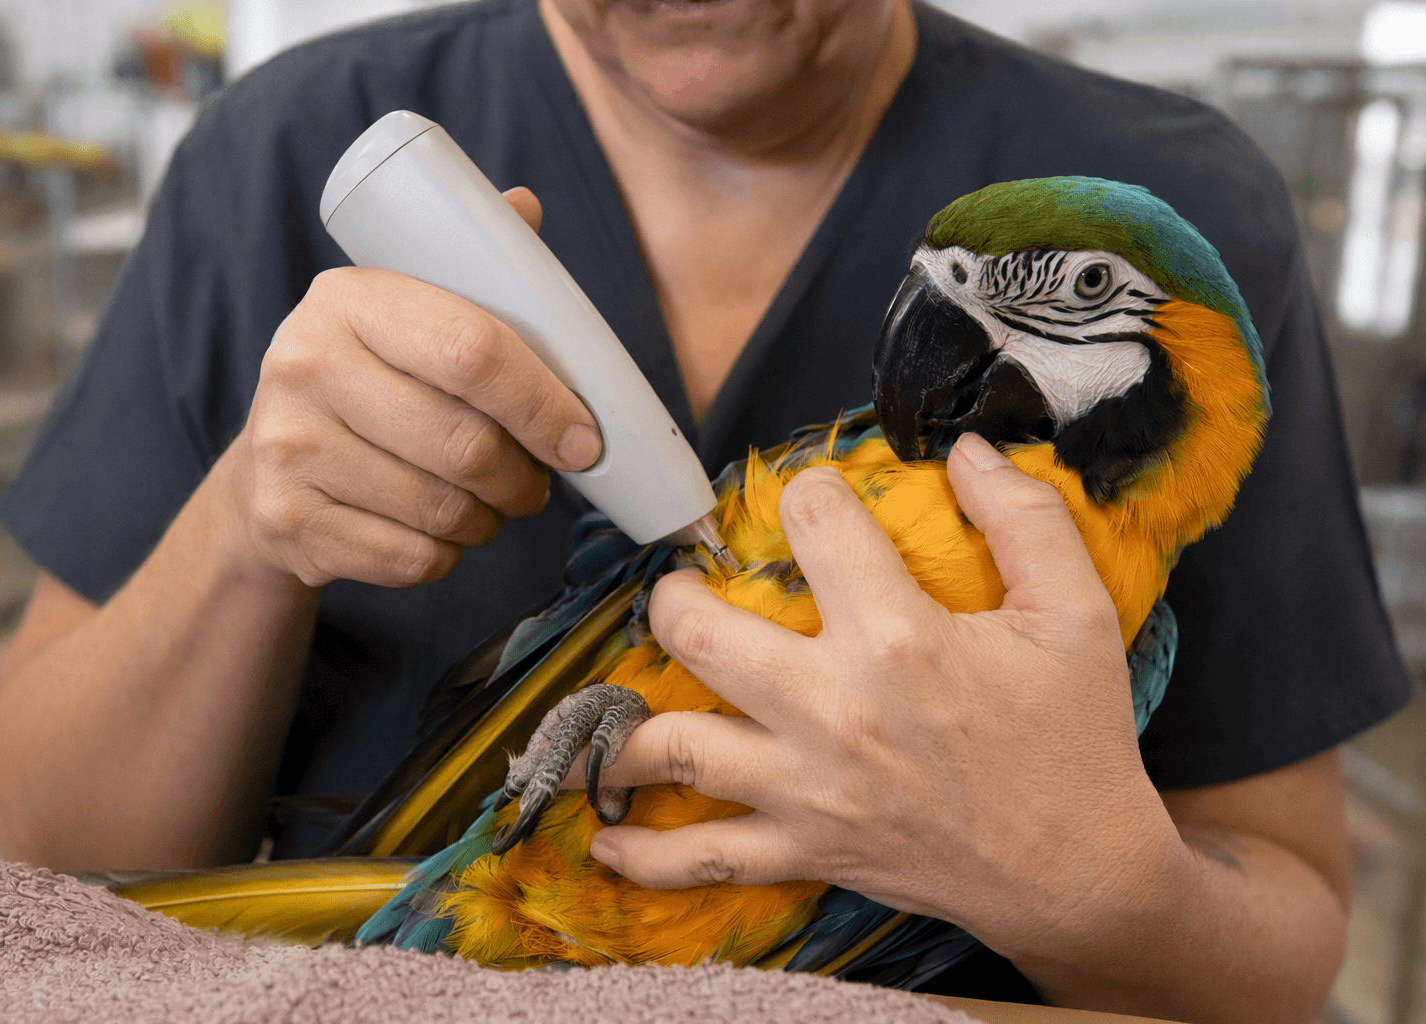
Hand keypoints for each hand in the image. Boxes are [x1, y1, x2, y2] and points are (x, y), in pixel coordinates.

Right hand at [224, 188, 601, 588]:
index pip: (472, 351)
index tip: (585, 439)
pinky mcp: (287, 523)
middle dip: (524, 476)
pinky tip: (438, 530)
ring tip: (488, 502)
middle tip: (538, 481)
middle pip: (464, 444)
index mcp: (348, 298)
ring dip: (489, 519)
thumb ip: (470, 268)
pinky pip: (411, 559)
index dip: (544, 402)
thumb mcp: (406, 313)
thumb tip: (525, 208)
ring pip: (443, 510)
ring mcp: (286, 449)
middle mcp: (303, 365)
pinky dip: (446, 555)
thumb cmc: (370, 383)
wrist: (268, 471)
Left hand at [580, 432, 1182, 958]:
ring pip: (675, 748)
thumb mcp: (1075, 614)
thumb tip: (968, 449)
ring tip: (610, 703)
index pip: (814, 523)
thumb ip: (1025, 518)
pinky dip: (643, 857)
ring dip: (625, 725)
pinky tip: (603, 842)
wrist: (1078, 874)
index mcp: (896, 638)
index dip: (811, 493)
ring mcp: (805, 787)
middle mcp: (831, 709)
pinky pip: (702, 859)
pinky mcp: (803, 850)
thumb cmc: (1075, 741)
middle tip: (681, 590)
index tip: (815, 502)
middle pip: (698, 632)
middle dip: (673, 597)